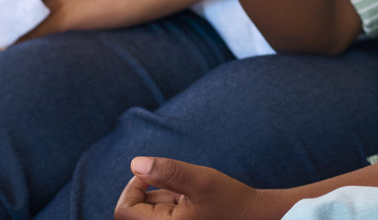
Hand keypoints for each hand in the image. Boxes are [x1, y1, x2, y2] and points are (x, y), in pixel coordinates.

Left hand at [114, 156, 281, 219]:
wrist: (253, 217)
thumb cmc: (229, 200)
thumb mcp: (201, 180)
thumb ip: (168, 171)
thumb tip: (135, 163)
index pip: (124, 210)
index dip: (133, 187)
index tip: (154, 174)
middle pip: (133, 212)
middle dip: (149, 192)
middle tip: (176, 185)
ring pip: (146, 212)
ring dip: (160, 198)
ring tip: (190, 197)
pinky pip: (160, 215)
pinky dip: (169, 204)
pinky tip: (192, 203)